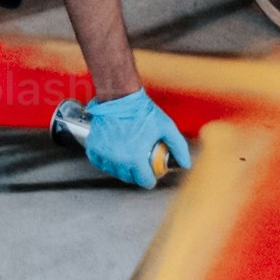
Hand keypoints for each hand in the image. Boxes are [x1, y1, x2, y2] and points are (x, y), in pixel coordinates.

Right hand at [54, 91, 192, 189]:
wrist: (120, 97)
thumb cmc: (143, 111)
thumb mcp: (166, 127)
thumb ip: (179, 147)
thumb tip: (186, 163)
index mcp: (135, 159)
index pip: (144, 181)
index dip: (150, 180)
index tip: (152, 175)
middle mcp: (118, 160)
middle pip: (128, 178)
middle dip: (137, 174)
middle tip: (142, 165)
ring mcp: (104, 154)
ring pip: (114, 171)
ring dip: (121, 168)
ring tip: (129, 158)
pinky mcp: (93, 147)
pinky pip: (99, 162)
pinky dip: (106, 161)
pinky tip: (113, 155)